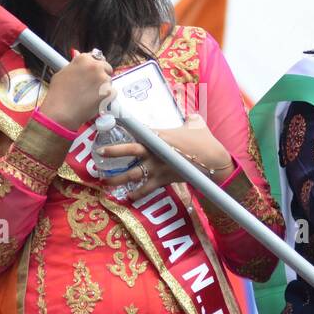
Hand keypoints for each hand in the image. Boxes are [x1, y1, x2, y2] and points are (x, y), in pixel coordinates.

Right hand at [39, 49, 112, 130]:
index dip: (94, 65)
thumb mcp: (62, 73)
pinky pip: (112, 92)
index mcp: (83, 59)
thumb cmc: (58, 96)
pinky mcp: (109, 92)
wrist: (61, 113)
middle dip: (101, 74)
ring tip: (89, 95)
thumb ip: (74, 65)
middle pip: (106, 67)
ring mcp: (103, 79)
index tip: (93, 70)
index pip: (96, 56)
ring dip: (103, 86)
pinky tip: (95, 100)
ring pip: (109, 80)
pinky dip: (106, 97)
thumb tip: (78, 60)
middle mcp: (95, 66)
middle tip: (92, 85)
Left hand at [98, 114, 231, 203]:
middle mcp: (155, 151)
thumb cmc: (205, 141)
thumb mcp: (197, 124)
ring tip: (104, 181)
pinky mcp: (162, 180)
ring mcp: (157, 167)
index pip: (139, 129)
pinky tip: (128, 197)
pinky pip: (146, 189)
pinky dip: (137, 194)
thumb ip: (190, 119)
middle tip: (100, 152)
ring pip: (132, 173)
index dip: (124, 124)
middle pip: (130, 150)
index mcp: (160, 135)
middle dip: (113, 151)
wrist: (214, 162)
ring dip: (117, 179)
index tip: (111, 120)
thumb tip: (191, 116)